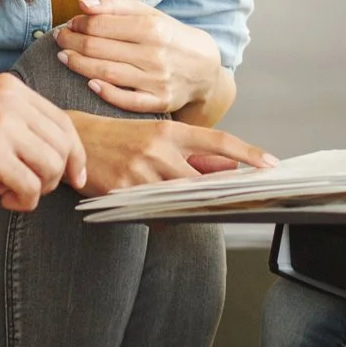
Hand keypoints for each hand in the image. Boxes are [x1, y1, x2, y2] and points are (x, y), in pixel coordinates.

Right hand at [0, 74, 87, 212]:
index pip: (63, 121)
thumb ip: (26, 130)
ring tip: (9, 190)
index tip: (75, 177)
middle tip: (27, 187)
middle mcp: (8, 98)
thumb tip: (72, 156)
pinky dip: (22, 201)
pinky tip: (0, 197)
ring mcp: (0, 123)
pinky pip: (31, 187)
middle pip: (63, 145)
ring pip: (52, 166)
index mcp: (9, 88)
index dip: (75, 154)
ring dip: (37, 189)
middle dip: (55, 175)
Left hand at [54, 0, 223, 114]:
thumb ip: (116, 6)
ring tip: (64, 57)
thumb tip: (83, 3)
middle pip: (100, 48)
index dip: (79, 24)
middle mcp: (155, 54)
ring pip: (107, 73)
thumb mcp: (150, 14)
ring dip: (79, 65)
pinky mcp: (159, 102)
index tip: (70, 24)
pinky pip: (126, 100)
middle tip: (59, 40)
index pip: (102, 24)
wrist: (205, 69)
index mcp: (152, 27)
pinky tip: (89, 83)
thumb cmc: (170, 37)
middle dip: (72, 43)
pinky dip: (105, 92)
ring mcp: (157, 80)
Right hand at [71, 113, 276, 196]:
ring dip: (187, 207)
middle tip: (237, 202)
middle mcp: (159, 148)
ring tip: (187, 204)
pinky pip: (154, 214)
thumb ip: (193, 154)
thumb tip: (229, 169)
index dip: (247, 153)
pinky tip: (154, 210)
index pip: (218, 140)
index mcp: (170, 130)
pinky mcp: (124, 191)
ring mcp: (141, 171)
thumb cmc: (121, 138)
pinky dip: (160, 216)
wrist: (75, 139)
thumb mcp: (158, 137)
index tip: (271, 164)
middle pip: (202, 180)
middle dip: (218, 194)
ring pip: (180, 200)